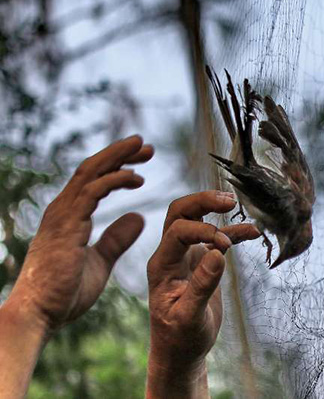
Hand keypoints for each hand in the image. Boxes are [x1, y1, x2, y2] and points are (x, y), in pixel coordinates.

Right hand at [5, 135, 153, 332]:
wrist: (39, 316)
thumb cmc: (64, 294)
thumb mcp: (100, 261)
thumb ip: (116, 239)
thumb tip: (138, 218)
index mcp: (70, 216)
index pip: (94, 179)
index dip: (117, 165)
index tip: (142, 160)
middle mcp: (64, 210)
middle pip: (93, 169)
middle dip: (120, 154)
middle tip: (146, 145)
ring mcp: (63, 216)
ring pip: (91, 173)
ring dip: (119, 158)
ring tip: (145, 149)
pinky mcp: (67, 226)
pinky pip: (92, 193)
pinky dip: (115, 180)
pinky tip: (136, 178)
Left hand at [146, 191, 259, 397]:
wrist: (181, 351)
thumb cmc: (180, 338)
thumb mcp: (190, 318)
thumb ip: (202, 286)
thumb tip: (218, 254)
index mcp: (161, 266)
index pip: (177, 232)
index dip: (202, 232)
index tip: (225, 246)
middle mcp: (171, 255)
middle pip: (180, 214)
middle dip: (202, 202)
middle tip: (228, 200)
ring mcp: (186, 256)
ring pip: (196, 219)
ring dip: (215, 208)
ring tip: (236, 204)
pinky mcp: (202, 261)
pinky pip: (217, 238)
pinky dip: (234, 232)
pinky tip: (253, 231)